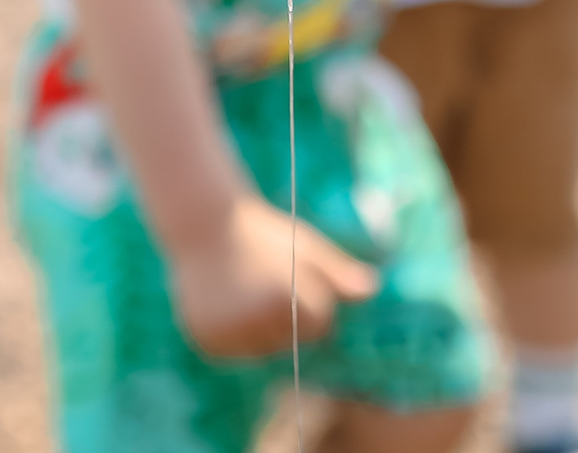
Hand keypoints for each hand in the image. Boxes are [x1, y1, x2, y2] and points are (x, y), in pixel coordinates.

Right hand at [167, 195, 375, 359]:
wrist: (205, 225)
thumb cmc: (263, 234)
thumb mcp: (306, 247)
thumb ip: (338, 274)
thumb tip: (372, 291)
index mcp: (282, 298)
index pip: (319, 325)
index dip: (312, 300)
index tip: (291, 275)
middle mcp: (252, 321)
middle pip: (292, 341)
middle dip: (288, 318)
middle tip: (265, 281)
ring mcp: (227, 334)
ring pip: (264, 351)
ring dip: (263, 331)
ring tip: (246, 293)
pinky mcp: (207, 342)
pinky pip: (237, 353)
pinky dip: (237, 337)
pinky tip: (230, 306)